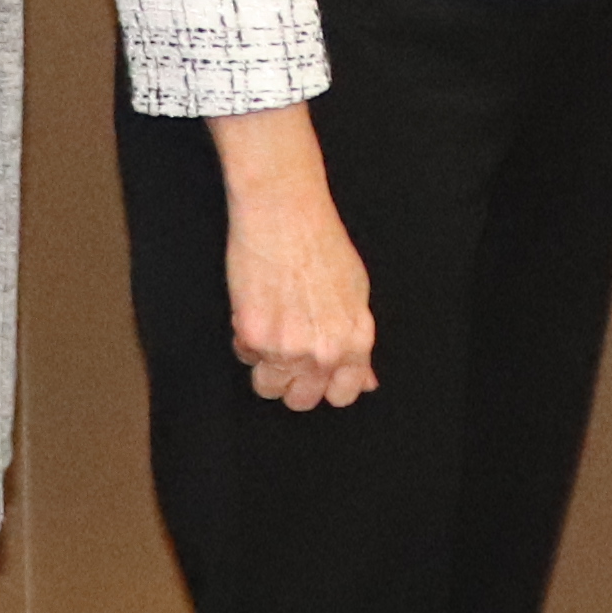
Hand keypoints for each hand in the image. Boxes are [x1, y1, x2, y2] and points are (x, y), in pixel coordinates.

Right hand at [215, 114, 376, 410]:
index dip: (326, 386)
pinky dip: (245, 339)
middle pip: (303, 400)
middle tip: (285, 352)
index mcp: (355, 341)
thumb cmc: (322, 242)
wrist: (285, 211)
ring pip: (269, 387)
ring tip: (269, 330)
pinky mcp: (254, 335)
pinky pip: (245, 357)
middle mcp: (325, 351)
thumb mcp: (356, 293)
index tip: (315, 374)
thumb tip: (366, 380)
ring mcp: (288, 347)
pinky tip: (256, 307)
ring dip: (265, 366)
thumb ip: (358, 342)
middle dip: (292, 382)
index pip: (344, 394)